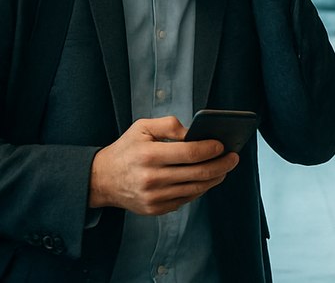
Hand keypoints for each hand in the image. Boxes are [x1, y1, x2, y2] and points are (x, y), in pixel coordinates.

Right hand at [88, 117, 238, 215]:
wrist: (101, 180)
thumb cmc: (126, 150)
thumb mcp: (142, 128)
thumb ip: (169, 125)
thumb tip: (195, 132)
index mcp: (148, 155)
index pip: (189, 153)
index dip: (210, 149)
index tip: (223, 145)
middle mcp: (151, 178)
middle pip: (198, 173)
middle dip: (221, 164)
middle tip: (234, 157)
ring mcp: (153, 197)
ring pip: (195, 188)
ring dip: (215, 178)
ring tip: (225, 168)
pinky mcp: (155, 209)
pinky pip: (186, 199)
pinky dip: (199, 189)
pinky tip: (206, 179)